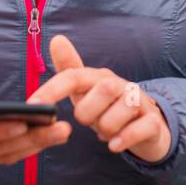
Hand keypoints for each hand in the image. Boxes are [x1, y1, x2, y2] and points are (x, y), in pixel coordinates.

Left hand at [26, 36, 171, 163]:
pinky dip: (126, 138)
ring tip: (106, 133)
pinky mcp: (152, 121)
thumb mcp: (86, 91)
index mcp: (98, 77)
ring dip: (108, 128)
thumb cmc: (108, 107)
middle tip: (88, 122)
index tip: (33, 104)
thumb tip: (57, 39)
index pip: (74, 76)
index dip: (52, 89)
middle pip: (103, 88)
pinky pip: (142, 127)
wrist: (146, 126)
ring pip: (124, 108)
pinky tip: (114, 145)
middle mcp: (120, 84)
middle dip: (88, 112)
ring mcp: (139, 102)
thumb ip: (69, 69)